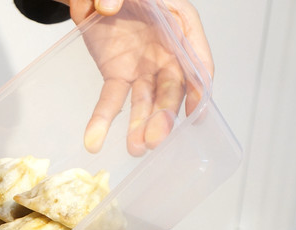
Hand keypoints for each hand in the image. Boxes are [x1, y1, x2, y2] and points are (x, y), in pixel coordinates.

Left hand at [65, 0, 213, 153]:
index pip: (197, 56)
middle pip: (173, 86)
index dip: (200, 85)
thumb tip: (107, 7)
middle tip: (155, 139)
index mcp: (179, 21)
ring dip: (141, 125)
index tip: (198, 112)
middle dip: (165, 114)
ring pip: (146, 100)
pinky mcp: (118, 74)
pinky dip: (103, 120)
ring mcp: (144, 65)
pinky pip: (112, 99)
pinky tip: (94, 140)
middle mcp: (168, 48)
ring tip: (134, 149)